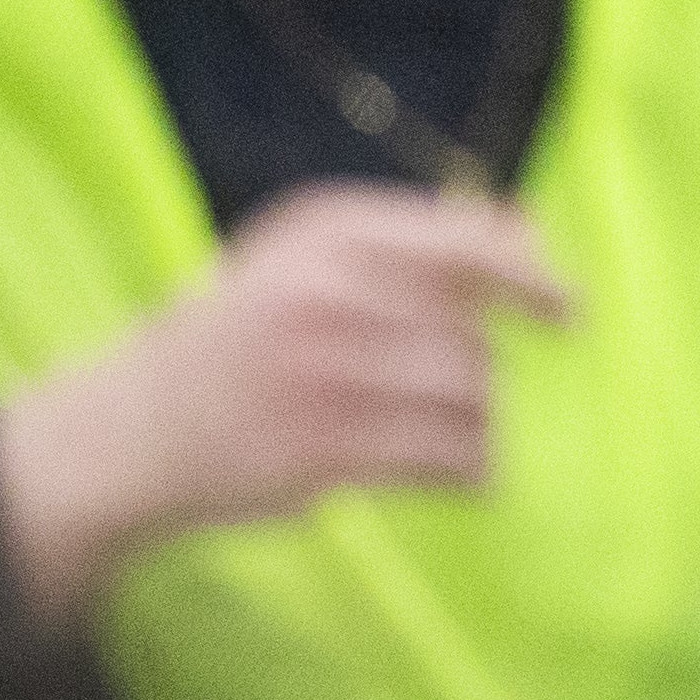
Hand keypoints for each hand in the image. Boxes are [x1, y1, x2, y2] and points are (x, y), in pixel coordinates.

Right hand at [0, 184, 572, 622]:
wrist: (129, 429)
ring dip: (481, 423)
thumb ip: (415, 241)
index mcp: (325, 231)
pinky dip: (471, 471)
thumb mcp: (306, 261)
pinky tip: (465, 476)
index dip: (531, 278)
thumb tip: (529, 223)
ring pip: (467, 395)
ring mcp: (322, 374)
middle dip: (480, 370)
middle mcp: (325, 293)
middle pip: (469, 332)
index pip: (463, 244)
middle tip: (458, 393)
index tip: (570, 311)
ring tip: (458, 436)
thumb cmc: (239, 336)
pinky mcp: (322, 450)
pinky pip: (444, 457)